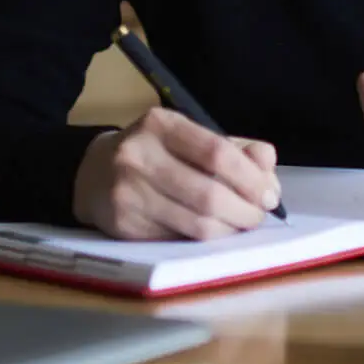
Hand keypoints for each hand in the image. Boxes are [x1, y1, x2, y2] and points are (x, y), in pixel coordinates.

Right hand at [73, 107, 280, 239]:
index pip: (216, 152)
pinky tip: (212, 233)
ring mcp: (127, 192)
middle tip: (258, 217)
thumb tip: (268, 169)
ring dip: (229, 230)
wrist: (93, 173)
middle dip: (245, 211)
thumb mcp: (192, 138)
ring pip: (195, 224)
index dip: (251, 179)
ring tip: (240, 226)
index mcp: (161, 124)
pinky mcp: (123, 225)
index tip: (269, 195)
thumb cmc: (157, 154)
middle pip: (208, 194)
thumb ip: (236, 149)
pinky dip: (204, 240)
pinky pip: (178, 239)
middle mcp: (139, 155)